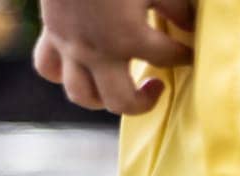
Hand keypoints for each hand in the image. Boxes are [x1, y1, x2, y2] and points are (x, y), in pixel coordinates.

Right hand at [33, 0, 194, 115]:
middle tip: (156, 85)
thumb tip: (188, 28)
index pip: (169, 59)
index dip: (186, 56)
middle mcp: (98, 50)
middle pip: (121, 102)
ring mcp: (71, 45)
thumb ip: (175, 7)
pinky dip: (64, 73)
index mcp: (129, 36)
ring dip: (103, 98)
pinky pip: (49, 67)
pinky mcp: (51, 33)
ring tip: (119, 86)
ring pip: (82, 95)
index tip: (190, 51)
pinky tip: (83, 67)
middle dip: (144, 102)